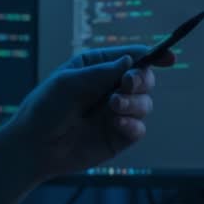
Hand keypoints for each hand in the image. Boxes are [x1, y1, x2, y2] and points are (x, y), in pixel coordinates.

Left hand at [4, 46, 173, 180]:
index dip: (152, 56)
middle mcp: (109, 88)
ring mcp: (116, 113)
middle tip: (126, 84)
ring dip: (134, 102)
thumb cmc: (45, 108)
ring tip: (113, 107)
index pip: (131, 57)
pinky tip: (118, 123)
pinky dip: (133, 124)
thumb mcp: (68, 82)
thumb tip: (130, 61)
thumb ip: (101, 72)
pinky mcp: (118, 136)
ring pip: (145, 103)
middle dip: (141, 80)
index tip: (168, 58)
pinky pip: (138, 129)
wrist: (34, 146)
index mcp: (96, 67)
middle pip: (144, 79)